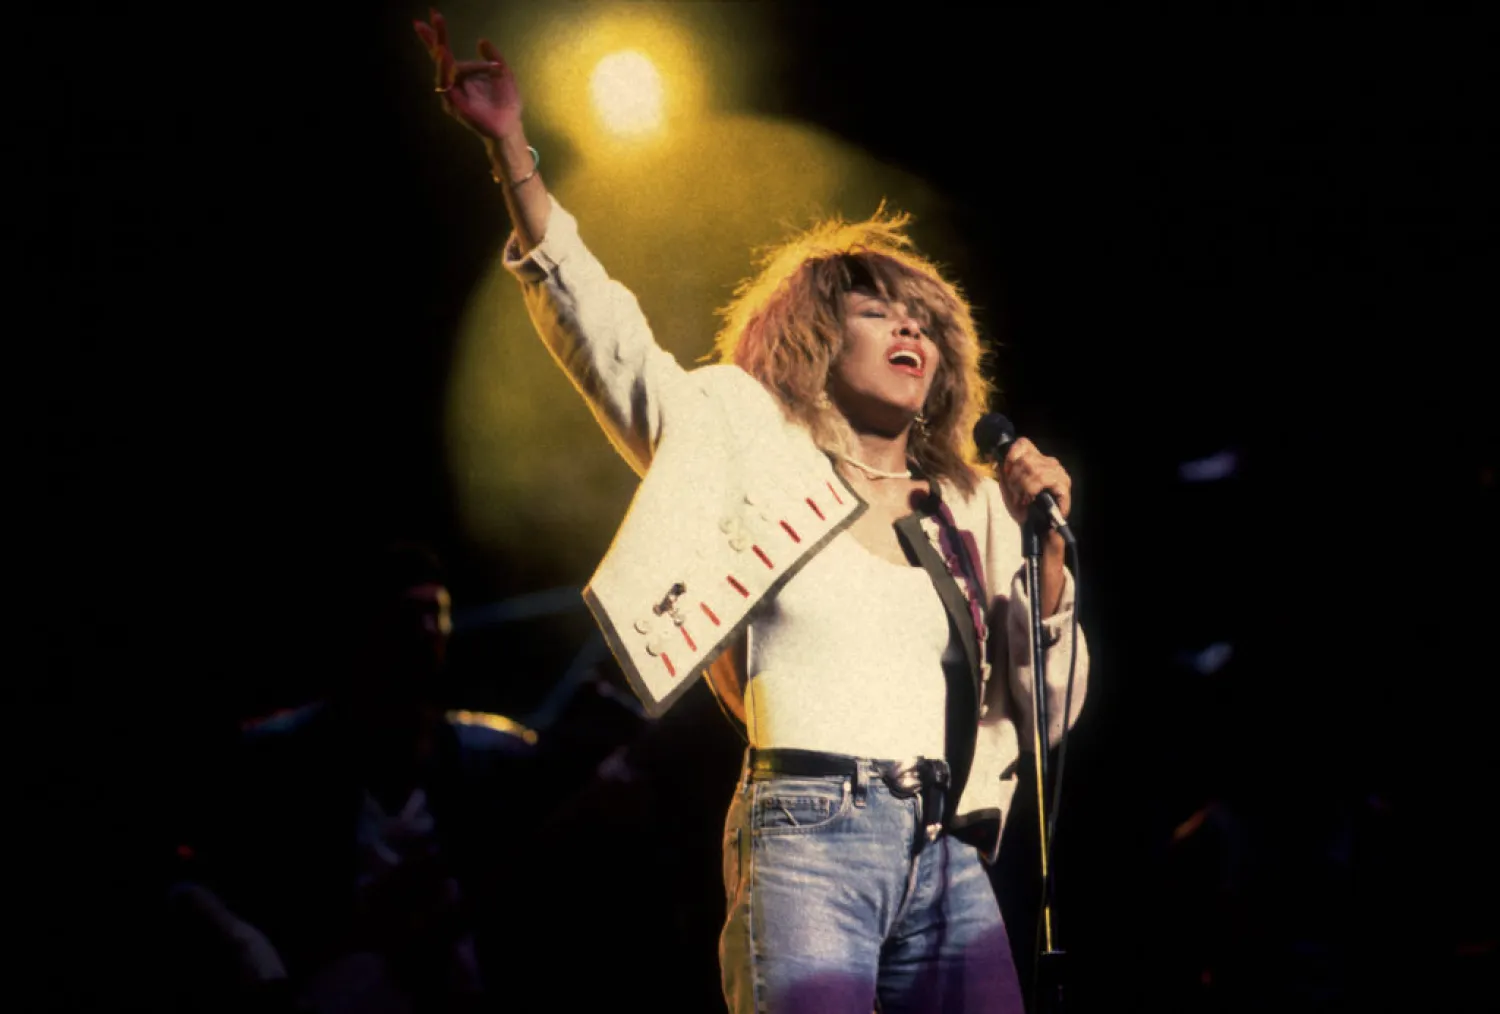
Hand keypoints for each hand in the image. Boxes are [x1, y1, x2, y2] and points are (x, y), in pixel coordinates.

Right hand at [413, 9, 521, 141]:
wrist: (510, 124)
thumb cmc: (506, 101)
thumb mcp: (503, 72)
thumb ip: (492, 56)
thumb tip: (481, 40)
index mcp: (462, 74)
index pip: (445, 51)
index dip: (438, 34)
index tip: (433, 13)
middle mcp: (453, 83)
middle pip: (439, 57)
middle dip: (434, 37)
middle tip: (434, 16)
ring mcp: (451, 94)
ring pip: (443, 70)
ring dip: (442, 55)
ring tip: (442, 43)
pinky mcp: (453, 105)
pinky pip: (448, 85)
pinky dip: (446, 70)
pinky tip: (445, 57)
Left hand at [997, 437, 1071, 529]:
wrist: (1039, 527)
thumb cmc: (1025, 507)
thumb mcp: (1010, 486)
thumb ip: (1004, 471)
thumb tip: (995, 457)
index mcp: (1038, 459)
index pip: (1023, 443)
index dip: (1011, 456)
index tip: (1005, 472)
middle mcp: (1051, 462)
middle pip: (1026, 459)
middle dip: (1015, 478)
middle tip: (1015, 493)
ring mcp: (1059, 473)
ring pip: (1034, 469)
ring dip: (1023, 486)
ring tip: (1022, 498)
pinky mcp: (1064, 485)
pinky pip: (1042, 479)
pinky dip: (1032, 489)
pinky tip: (1029, 499)